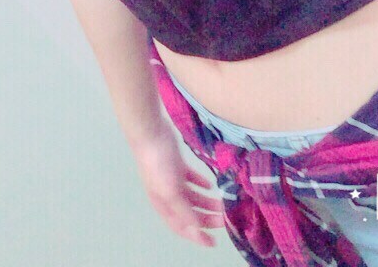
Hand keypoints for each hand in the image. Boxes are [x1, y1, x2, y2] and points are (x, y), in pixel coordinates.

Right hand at [131, 125, 224, 246]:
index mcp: (164, 205)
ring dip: (207, 202)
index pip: (181, 227)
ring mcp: (172, 179)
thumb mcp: (171, 191)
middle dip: (207, 218)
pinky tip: (210, 185)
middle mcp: (168, 195)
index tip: (214, 242)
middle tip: (226, 219)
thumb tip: (197, 229)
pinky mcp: (177, 165)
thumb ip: (184, 211)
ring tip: (223, 203)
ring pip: (193, 197)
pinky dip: (201, 183)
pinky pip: (191, 179)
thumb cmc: (158, 165)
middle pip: (190, 212)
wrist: (151, 134)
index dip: (197, 236)